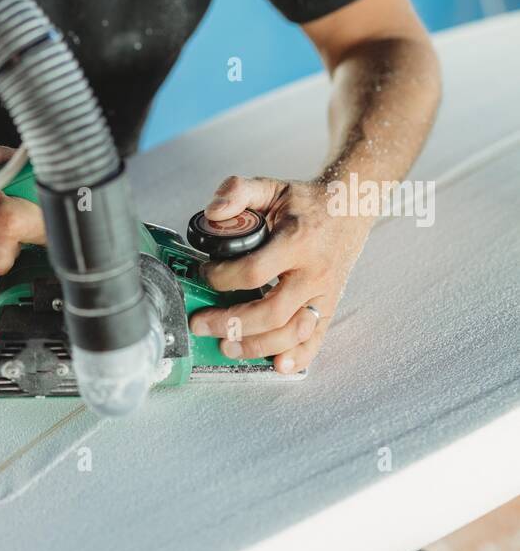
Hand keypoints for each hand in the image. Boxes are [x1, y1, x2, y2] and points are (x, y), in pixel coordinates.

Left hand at [188, 175, 372, 374]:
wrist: (350, 208)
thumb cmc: (306, 201)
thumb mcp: (271, 186)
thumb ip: (238, 191)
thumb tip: (212, 213)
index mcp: (297, 241)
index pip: (255, 271)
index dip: (223, 278)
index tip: (205, 273)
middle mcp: (314, 272)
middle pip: (272, 312)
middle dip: (232, 323)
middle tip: (201, 324)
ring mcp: (325, 293)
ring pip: (292, 333)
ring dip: (257, 345)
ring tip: (226, 346)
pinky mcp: (331, 306)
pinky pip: (316, 339)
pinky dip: (298, 357)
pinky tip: (277, 364)